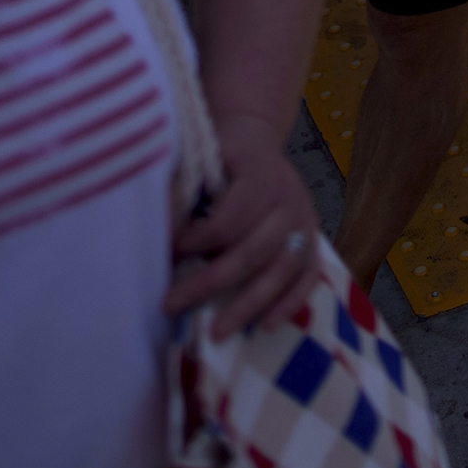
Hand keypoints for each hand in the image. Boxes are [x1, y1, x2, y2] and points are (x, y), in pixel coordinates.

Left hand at [166, 114, 322, 337]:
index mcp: (261, 175)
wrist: (254, 135)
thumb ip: (180, 190)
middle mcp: (289, 199)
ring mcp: (305, 221)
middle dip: (210, 283)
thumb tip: (155, 233)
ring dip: (250, 303)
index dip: (195, 244)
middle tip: (172, 306)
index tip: (166, 257)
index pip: (228, 221)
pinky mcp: (312, 238)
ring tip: (217, 332)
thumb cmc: (219, 151)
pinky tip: (266, 326)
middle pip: (254, 250)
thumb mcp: (198, 155)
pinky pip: (308, 276)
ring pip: (283, 268)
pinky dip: (290, 303)